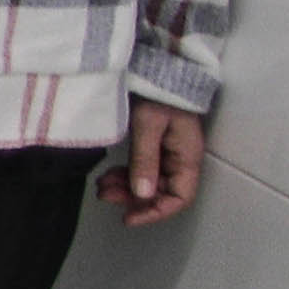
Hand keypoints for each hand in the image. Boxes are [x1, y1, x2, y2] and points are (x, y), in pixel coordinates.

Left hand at [106, 104, 205, 224]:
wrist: (158, 71)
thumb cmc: (158, 94)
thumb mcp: (149, 125)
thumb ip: (145, 159)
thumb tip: (142, 194)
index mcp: (187, 157)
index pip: (179, 198)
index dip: (155, 212)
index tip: (129, 218)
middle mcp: (180, 160)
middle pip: (161, 193)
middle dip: (133, 199)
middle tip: (105, 196)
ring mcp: (167, 154)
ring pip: (148, 183)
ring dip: (125, 188)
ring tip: (101, 186)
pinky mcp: (154, 146)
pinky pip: (141, 170)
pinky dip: (125, 176)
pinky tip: (108, 176)